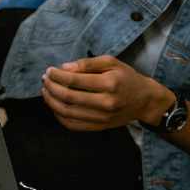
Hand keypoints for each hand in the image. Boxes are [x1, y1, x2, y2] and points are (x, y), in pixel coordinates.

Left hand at [41, 55, 173, 130]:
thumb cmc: (126, 78)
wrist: (145, 100)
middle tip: (45, 79)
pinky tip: (55, 105)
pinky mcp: (100, 127)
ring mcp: (103, 118)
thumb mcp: (111, 62)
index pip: (75, 81)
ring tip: (46, 91)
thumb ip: (87, 63)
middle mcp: (106, 103)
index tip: (49, 70)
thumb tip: (64, 67)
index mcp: (109, 83)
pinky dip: (59, 116)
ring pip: (68, 113)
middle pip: (69, 97)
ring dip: (51, 101)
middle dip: (51, 87)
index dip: (57, 76)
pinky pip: (73, 125)